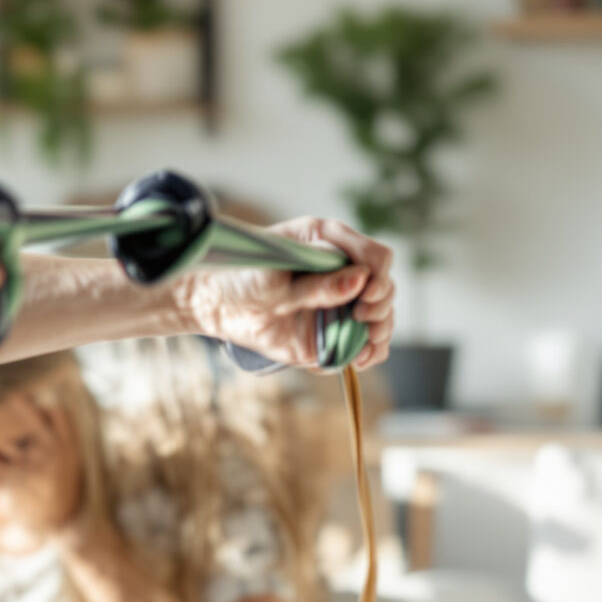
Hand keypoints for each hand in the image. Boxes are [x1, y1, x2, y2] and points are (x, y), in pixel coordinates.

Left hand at [179, 217, 394, 370]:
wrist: (216, 303)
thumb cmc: (241, 276)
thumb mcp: (275, 279)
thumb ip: (316, 284)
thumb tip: (360, 280)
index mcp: (329, 242)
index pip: (376, 256)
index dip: (378, 276)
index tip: (365, 294)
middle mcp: (343, 271)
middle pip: (385, 288)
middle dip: (380, 306)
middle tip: (361, 317)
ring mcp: (340, 302)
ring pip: (381, 318)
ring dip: (380, 333)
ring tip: (364, 345)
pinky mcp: (331, 330)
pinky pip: (362, 345)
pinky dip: (367, 354)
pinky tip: (358, 359)